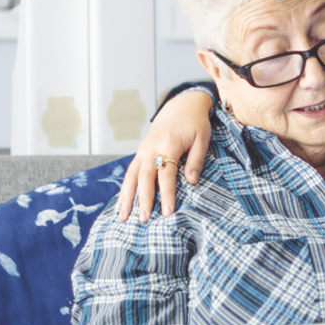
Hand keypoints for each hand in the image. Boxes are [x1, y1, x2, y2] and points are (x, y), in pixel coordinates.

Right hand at [117, 90, 214, 221]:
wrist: (181, 104)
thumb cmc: (195, 123)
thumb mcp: (202, 138)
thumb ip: (196, 160)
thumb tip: (191, 183)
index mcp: (168, 143)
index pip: (166, 173)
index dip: (166, 193)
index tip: (167, 212)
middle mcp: (151, 147)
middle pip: (145, 176)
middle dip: (143, 199)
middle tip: (143, 220)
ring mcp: (143, 149)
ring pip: (132, 176)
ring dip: (127, 197)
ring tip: (124, 218)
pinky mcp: (140, 152)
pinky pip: (130, 172)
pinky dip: (125, 189)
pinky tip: (122, 205)